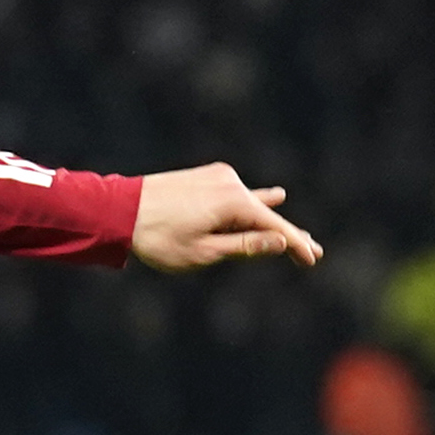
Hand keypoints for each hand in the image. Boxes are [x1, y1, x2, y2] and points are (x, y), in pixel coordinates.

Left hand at [131, 162, 321, 271]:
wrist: (119, 209)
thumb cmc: (158, 238)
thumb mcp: (203, 252)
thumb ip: (244, 247)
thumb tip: (280, 242)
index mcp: (234, 203)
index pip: (275, 228)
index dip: (296, 245)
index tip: (313, 259)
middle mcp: (231, 183)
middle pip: (266, 214)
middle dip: (288, 235)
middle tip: (314, 251)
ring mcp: (218, 176)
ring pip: (251, 204)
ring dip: (270, 220)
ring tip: (295, 234)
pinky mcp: (206, 175)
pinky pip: (236, 194)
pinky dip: (251, 205)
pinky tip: (275, 197)